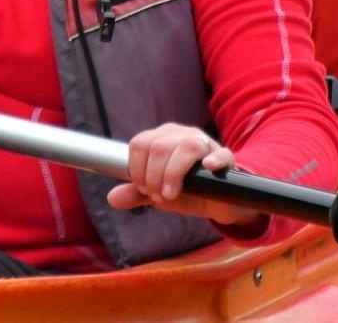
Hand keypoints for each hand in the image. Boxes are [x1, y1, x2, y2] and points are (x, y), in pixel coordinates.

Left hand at [105, 123, 259, 227]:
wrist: (218, 201)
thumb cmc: (186, 191)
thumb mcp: (158, 194)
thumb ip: (137, 194)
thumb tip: (112, 198)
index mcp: (162, 139)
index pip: (140, 143)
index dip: (137, 169)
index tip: (144, 189)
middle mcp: (181, 135)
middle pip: (159, 146)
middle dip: (153, 176)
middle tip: (158, 196)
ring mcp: (204, 143)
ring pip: (186, 146)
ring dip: (173, 173)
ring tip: (171, 193)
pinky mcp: (225, 156)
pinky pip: (221, 152)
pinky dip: (213, 159)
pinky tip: (207, 167)